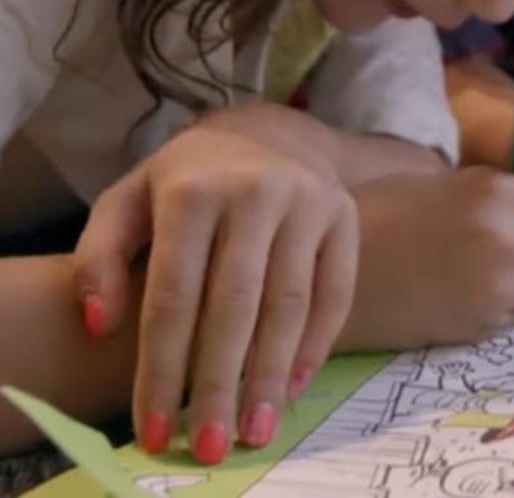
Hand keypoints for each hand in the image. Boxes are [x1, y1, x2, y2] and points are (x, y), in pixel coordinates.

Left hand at [74, 123, 357, 463]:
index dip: (161, 368)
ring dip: (271, 374)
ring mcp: (309, 200)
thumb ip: (99, 258)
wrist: (266, 135)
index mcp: (194, 189)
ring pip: (290, 302)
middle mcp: (257, 190)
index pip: (174, 293)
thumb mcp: (127, 202)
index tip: (154, 431)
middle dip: (219, 383)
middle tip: (210, 446)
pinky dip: (316, 344)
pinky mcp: (345, 214)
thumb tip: (101, 325)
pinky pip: (335, 290)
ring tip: (256, 430)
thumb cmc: (186, 183)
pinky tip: (292, 386)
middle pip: (235, 304)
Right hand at [344, 167, 513, 349]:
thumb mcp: (447, 183)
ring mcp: (496, 288)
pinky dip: (502, 308)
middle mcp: (506, 239)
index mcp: (496, 193)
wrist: (329, 269)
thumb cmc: (382, 213)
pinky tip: (465, 294)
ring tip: (491, 273)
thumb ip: (496, 196)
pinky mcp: (479, 327)